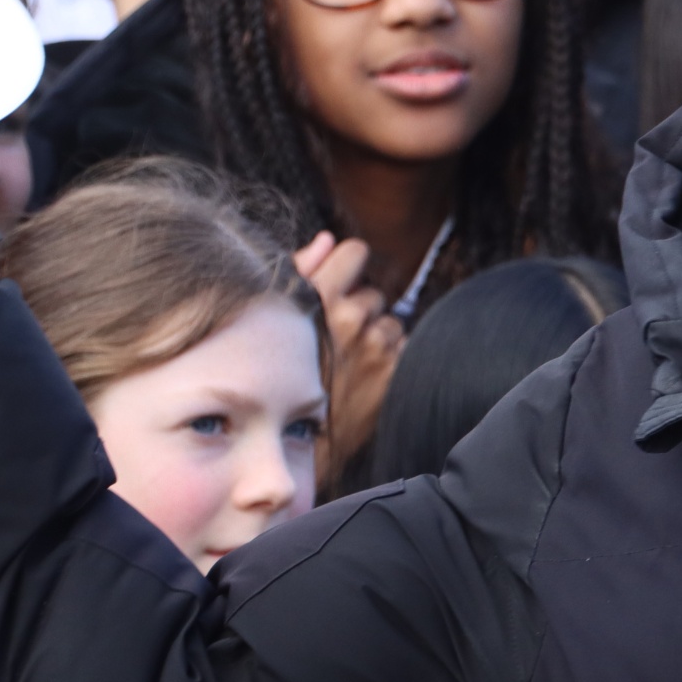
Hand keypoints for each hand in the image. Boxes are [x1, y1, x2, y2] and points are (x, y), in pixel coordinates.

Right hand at [293, 231, 405, 487]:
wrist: (295, 442)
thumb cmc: (277, 378)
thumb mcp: (278, 321)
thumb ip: (303, 271)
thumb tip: (327, 239)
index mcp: (317, 297)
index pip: (356, 252)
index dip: (351, 266)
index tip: (345, 284)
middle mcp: (349, 317)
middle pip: (374, 294)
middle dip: (361, 313)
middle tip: (337, 344)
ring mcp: (375, 345)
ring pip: (391, 324)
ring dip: (377, 339)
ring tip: (351, 366)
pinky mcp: (394, 371)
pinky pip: (404, 349)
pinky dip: (391, 362)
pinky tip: (367, 379)